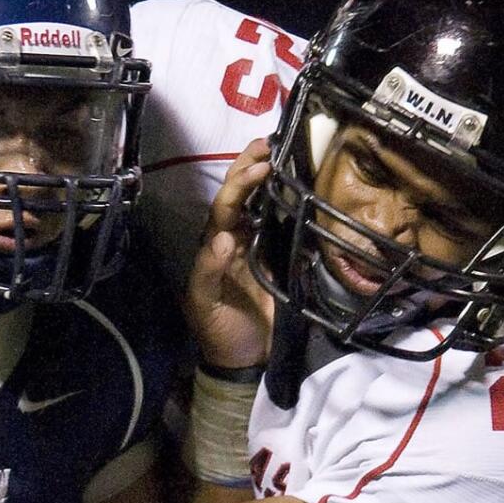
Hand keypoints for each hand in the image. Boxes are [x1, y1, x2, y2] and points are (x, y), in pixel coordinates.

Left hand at [185, 138, 275, 367]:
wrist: (244, 360)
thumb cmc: (219, 332)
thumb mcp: (204, 304)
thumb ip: (208, 271)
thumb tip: (225, 236)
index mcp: (213, 247)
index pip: (224, 207)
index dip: (239, 185)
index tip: (260, 166)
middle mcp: (233, 241)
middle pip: (239, 197)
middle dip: (249, 168)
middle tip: (267, 141)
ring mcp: (256, 248)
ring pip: (260, 206)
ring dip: (267, 179)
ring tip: (280, 151)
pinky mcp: (278, 260)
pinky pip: (281, 226)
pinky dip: (287, 203)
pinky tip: (299, 186)